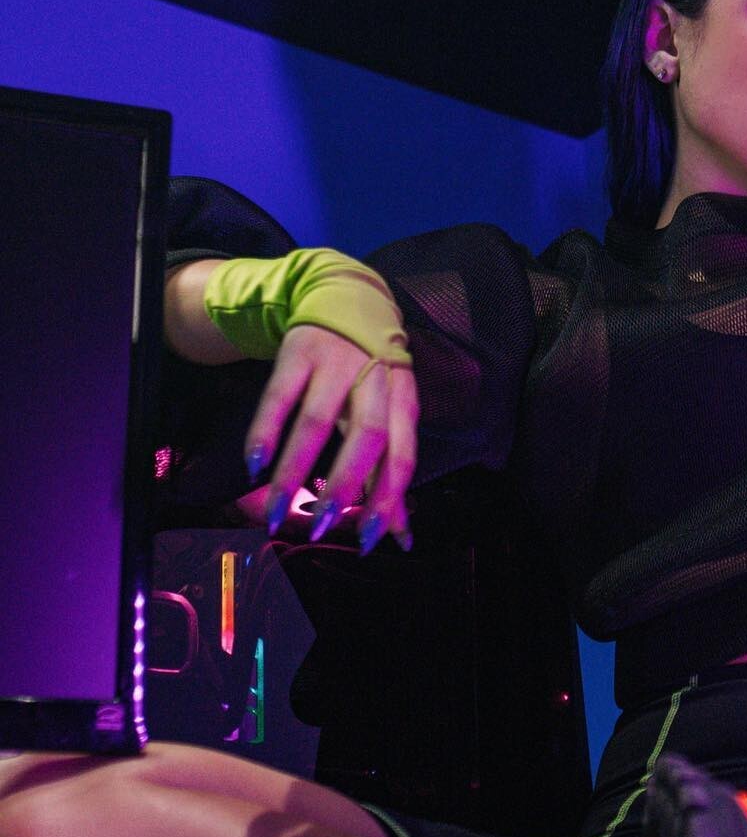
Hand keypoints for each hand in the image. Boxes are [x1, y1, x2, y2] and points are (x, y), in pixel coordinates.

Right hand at [243, 324, 418, 551]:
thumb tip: (399, 535)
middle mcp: (375, 378)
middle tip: (319, 527)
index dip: (389, 498)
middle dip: (344, 485)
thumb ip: (388, 472)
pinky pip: (278, 397)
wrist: (348, 296)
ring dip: (294, 470)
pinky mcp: (299, 351)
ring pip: (315, 421)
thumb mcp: (388, 412)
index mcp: (403, 398)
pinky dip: (265, 432)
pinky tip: (254, 465)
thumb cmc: (371, 373)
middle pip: (367, 435)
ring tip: (274, 510)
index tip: (367, 539)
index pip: (402, 453)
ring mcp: (337, 362)